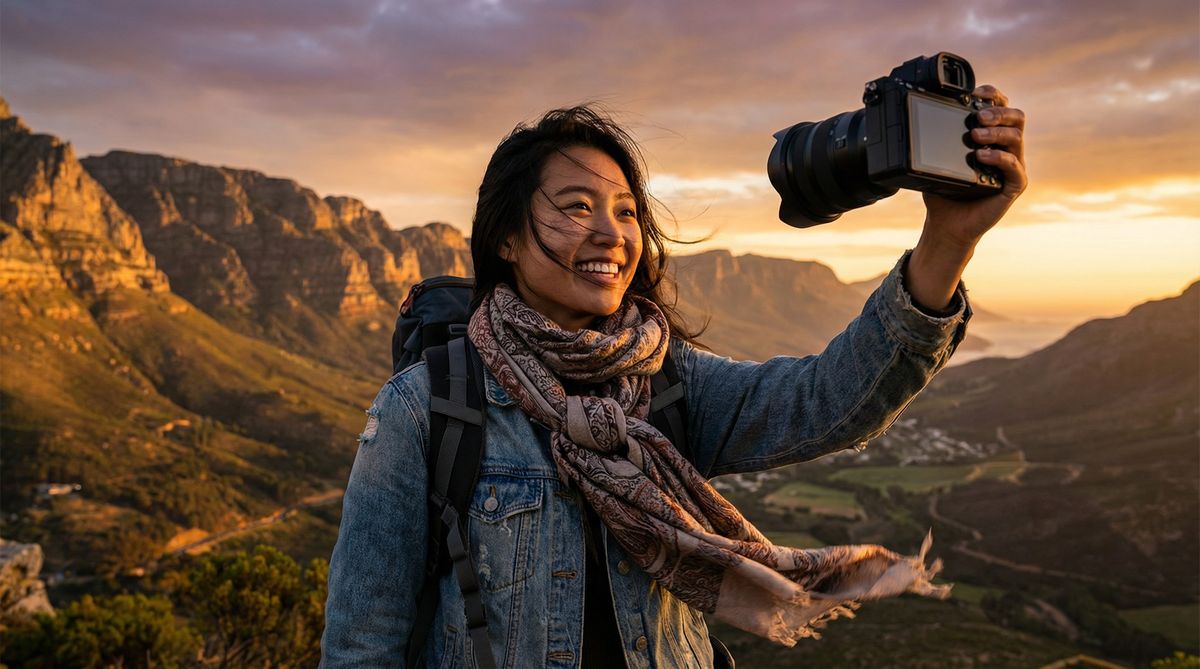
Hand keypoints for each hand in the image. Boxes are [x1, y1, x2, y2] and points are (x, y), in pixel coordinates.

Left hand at [921, 85, 1027, 251]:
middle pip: (1016, 118)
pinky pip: (1014, 167)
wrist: (947, 224)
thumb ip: (932, 140)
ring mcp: (1013, 166)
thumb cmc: (944, 192)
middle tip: (977, 117)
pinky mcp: (1014, 186)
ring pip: (1016, 138)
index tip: (976, 93)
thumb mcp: (935, 161)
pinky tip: (982, 156)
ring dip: (995, 133)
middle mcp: (1006, 148)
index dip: (993, 96)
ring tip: (974, 136)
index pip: (1001, 108)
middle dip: (998, 112)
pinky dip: (999, 158)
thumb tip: (914, 120)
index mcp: (992, 138)